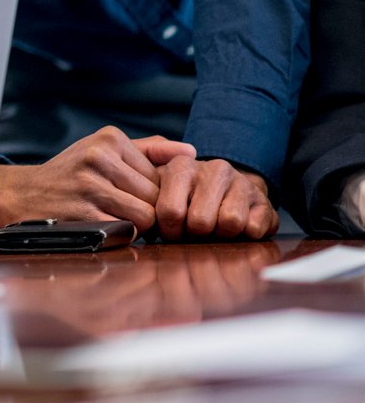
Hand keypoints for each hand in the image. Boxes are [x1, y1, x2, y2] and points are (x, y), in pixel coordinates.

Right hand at [0, 127, 196, 233]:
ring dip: (136, 225)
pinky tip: (103, 226)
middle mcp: (99, 157)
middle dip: (147, 210)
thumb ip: (148, 150)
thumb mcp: (102, 150)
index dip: (154, 193)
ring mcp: (89, 186)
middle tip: (126, 212)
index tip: (135, 197)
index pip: (161, 174)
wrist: (22, 195)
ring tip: (116, 219)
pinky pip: (126, 232)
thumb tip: (191, 153)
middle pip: (155, 197)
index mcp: (109, 139)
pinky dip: (120, 234)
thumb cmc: (70, 174)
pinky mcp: (83, 213)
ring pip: (145, 216)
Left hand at [152, 157, 278, 239]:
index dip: (171, 231)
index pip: (171, 212)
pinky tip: (238, 228)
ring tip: (215, 228)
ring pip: (230, 223)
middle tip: (196, 230)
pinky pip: (254, 228)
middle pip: (201, 222)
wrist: (226, 192)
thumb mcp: (157, 196)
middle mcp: (213, 169)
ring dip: (221, 235)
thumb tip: (138, 227)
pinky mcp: (264, 200)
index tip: (173, 229)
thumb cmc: (184, 201)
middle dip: (196, 234)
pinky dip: (246, 236)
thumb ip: (142, 205)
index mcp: (180, 166)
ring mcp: (241, 182)